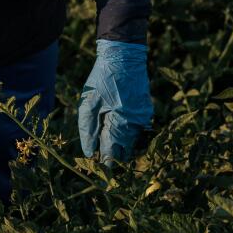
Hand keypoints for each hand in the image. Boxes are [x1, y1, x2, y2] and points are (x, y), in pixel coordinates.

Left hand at [78, 40, 152, 165]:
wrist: (124, 55)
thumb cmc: (102, 78)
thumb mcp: (88, 102)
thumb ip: (87, 129)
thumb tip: (89, 153)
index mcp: (120, 122)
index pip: (112, 153)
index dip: (105, 165)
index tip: (99, 177)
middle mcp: (136, 123)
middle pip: (123, 150)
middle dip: (111, 154)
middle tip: (97, 153)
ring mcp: (143, 117)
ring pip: (130, 140)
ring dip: (117, 141)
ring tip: (103, 130)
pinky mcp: (146, 110)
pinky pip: (134, 128)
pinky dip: (124, 129)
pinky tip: (113, 118)